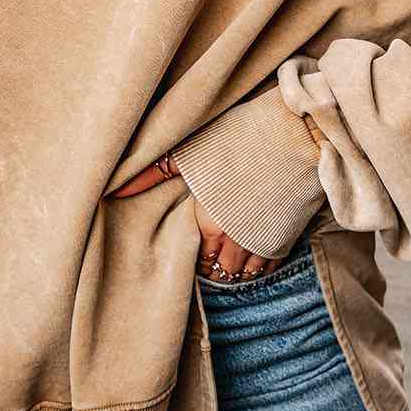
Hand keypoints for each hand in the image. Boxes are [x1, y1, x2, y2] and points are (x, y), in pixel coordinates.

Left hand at [110, 153, 287, 282]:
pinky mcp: (287, 237)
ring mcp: (264, 242)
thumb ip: (152, 173)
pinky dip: (260, 268)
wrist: (296, 134)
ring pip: (245, 276)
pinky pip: (270, 267)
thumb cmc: (241, 138)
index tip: (190, 254)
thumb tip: (114, 189)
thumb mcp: (190, 152)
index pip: (195, 261)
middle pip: (220, 273)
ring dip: (235, 273)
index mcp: (208, 224)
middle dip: (213, 269)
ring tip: (227, 265)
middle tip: (206, 262)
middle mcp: (235, 241)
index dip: (192, 260)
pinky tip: (253, 260)